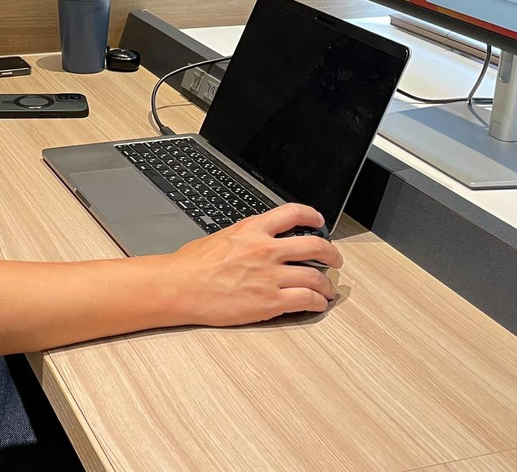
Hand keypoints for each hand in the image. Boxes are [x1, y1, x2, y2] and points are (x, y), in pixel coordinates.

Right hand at [164, 203, 342, 326]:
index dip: (311, 215)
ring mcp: (270, 276)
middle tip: (335, 260)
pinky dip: (317, 303)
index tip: (318, 221)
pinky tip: (317, 305)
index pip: (292, 213)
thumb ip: (244, 237)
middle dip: (331, 254)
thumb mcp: (221, 237)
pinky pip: (305, 300)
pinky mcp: (270, 301)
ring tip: (328, 290)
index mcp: (253, 229)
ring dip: (326, 285)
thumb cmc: (192, 264)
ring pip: (315, 277)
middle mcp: (266, 250)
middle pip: (314, 246)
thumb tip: (255, 242)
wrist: (181, 286)